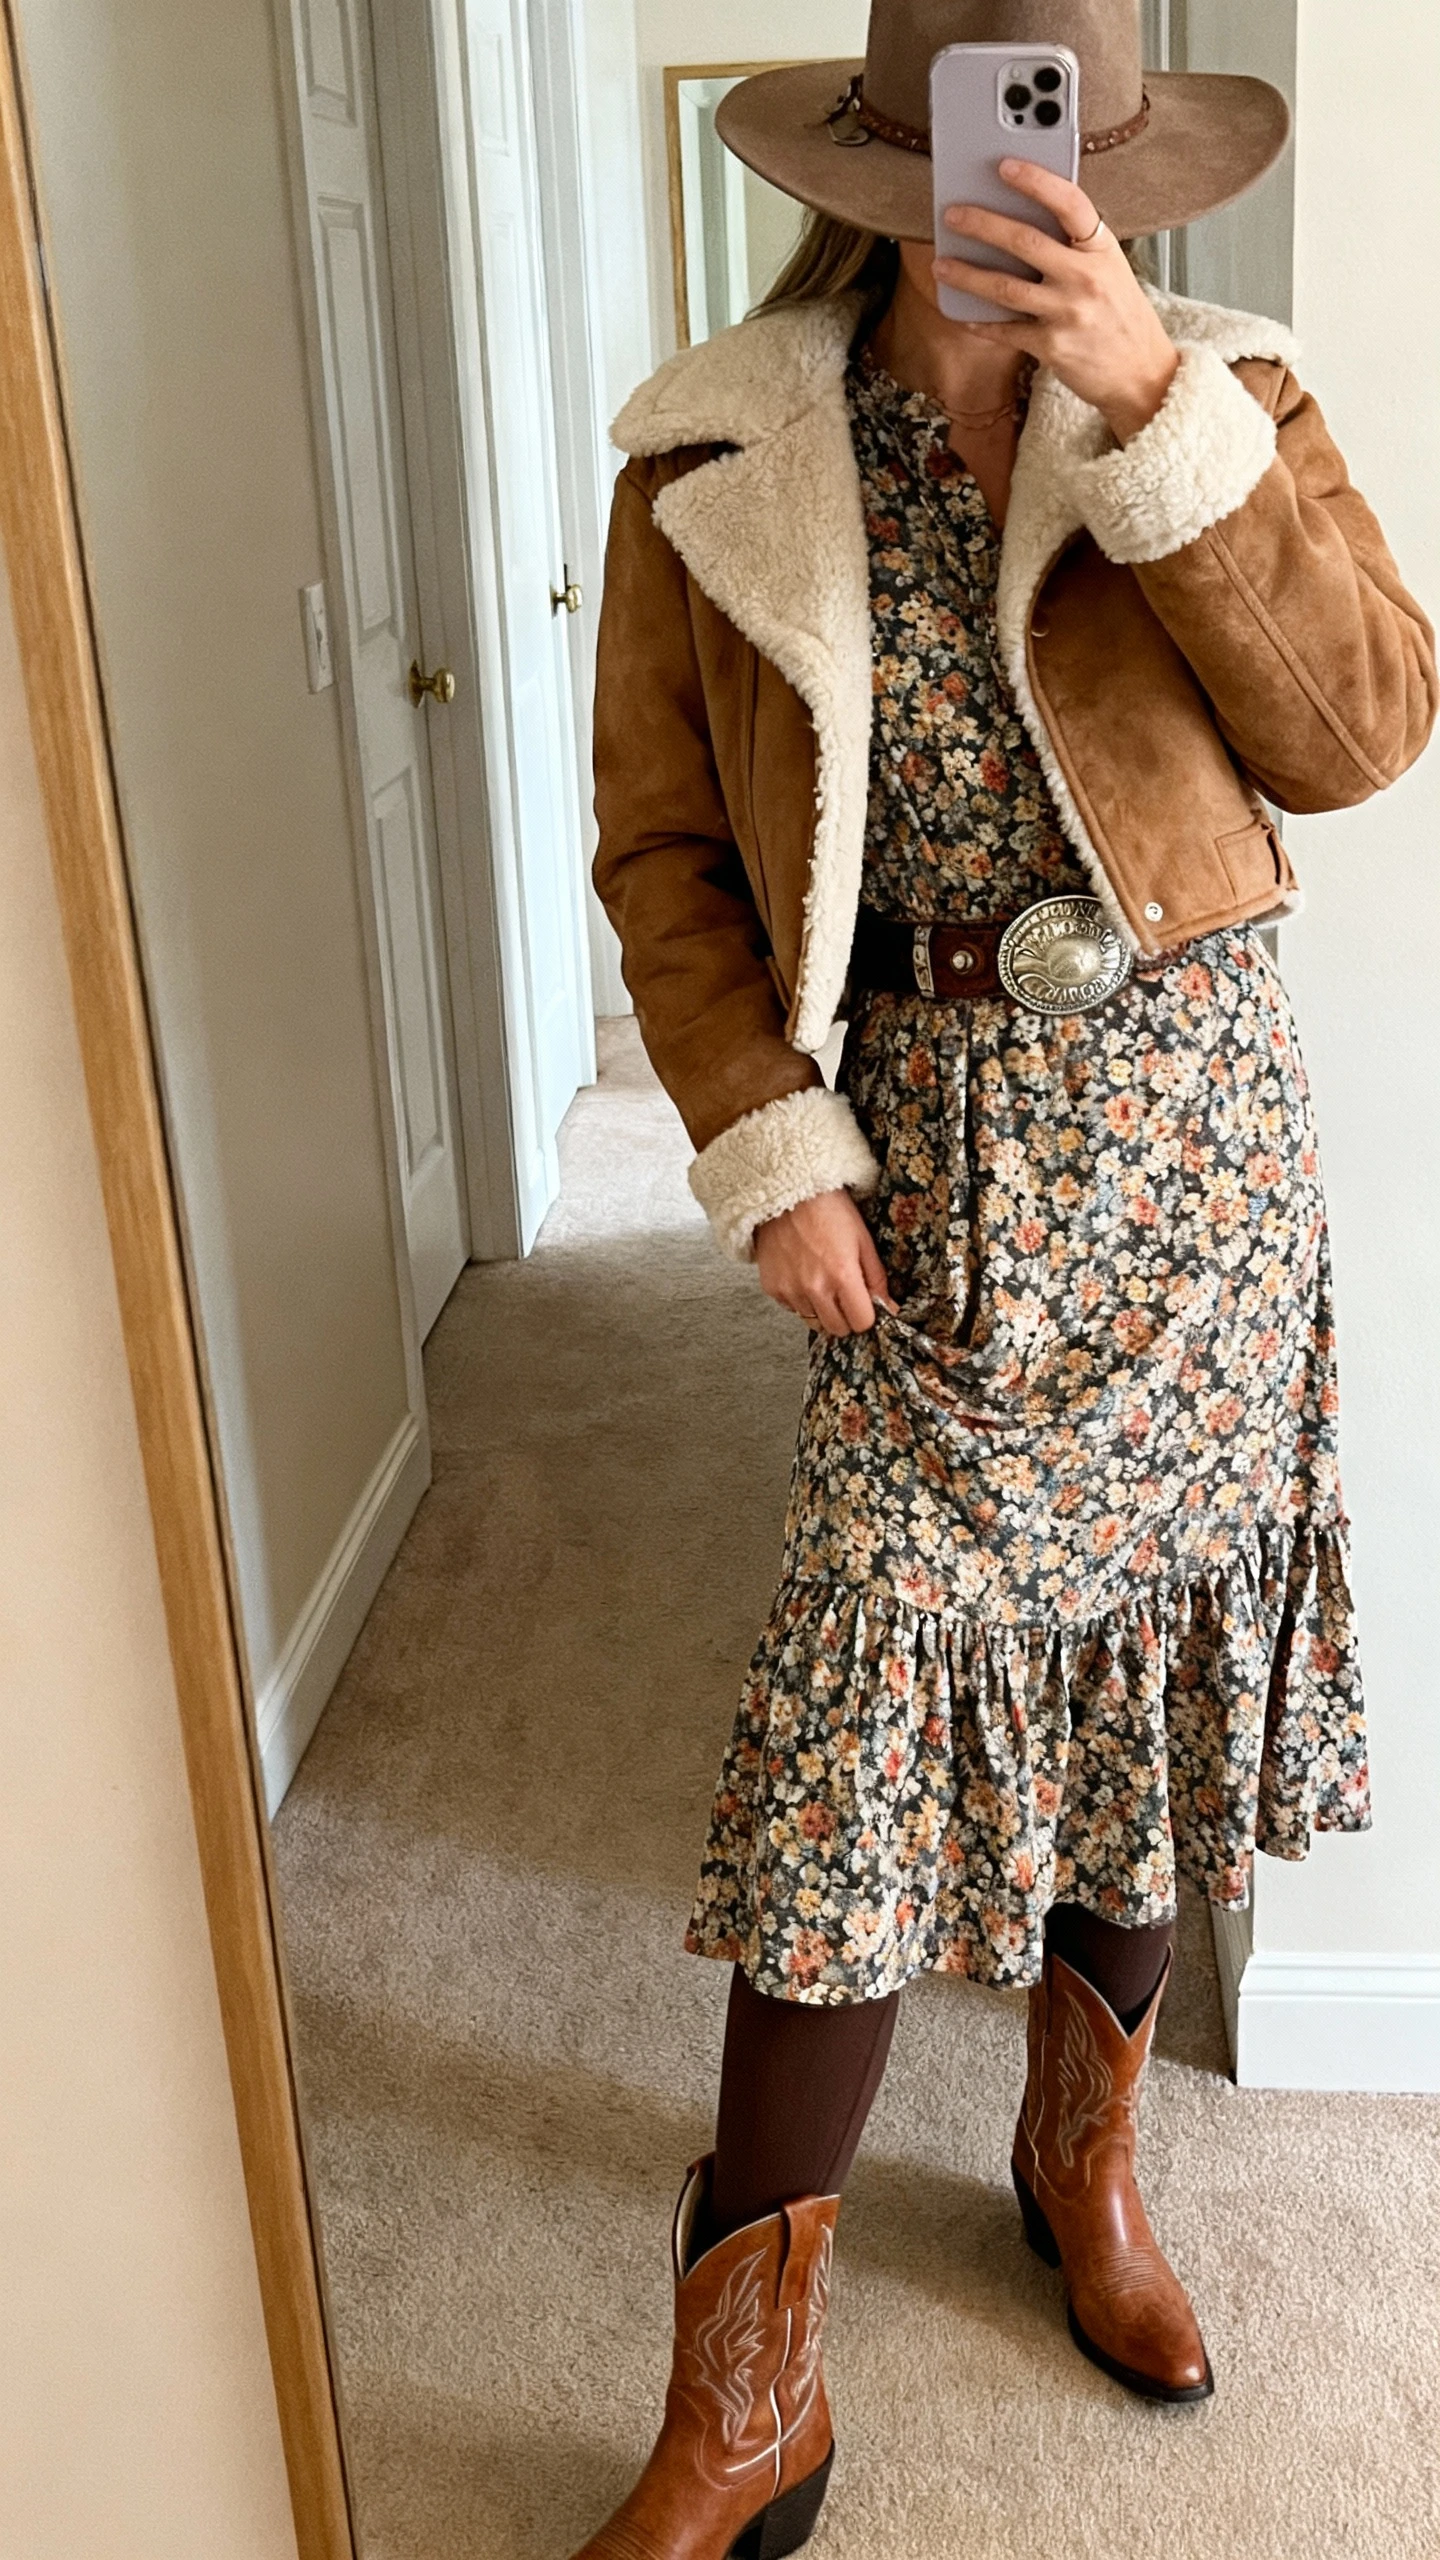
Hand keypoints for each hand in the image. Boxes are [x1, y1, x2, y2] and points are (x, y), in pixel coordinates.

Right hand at [754, 1189, 895, 1335]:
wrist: (788, 1192)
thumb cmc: (830, 1211)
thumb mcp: (863, 1240)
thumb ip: (877, 1280)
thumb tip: (890, 1309)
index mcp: (842, 1276)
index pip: (861, 1323)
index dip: (867, 1316)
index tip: (865, 1305)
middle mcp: (814, 1288)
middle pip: (837, 1329)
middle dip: (846, 1317)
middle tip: (845, 1296)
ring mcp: (789, 1290)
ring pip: (813, 1322)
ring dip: (822, 1310)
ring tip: (822, 1282)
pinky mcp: (771, 1288)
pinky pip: (792, 1309)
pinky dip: (800, 1300)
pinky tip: (803, 1275)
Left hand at [934, 159, 1179, 442]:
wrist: (1142, 374)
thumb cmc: (1121, 317)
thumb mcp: (1110, 270)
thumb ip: (1075, 248)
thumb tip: (1022, 222)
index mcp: (1101, 250)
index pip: (1069, 203)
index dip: (1036, 181)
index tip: (1005, 166)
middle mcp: (1086, 278)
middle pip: (1025, 242)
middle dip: (982, 225)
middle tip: (952, 214)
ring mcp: (1068, 313)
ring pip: (1005, 287)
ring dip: (967, 275)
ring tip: (942, 265)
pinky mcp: (1053, 347)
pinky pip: (1006, 330)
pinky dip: (981, 322)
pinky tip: (963, 314)